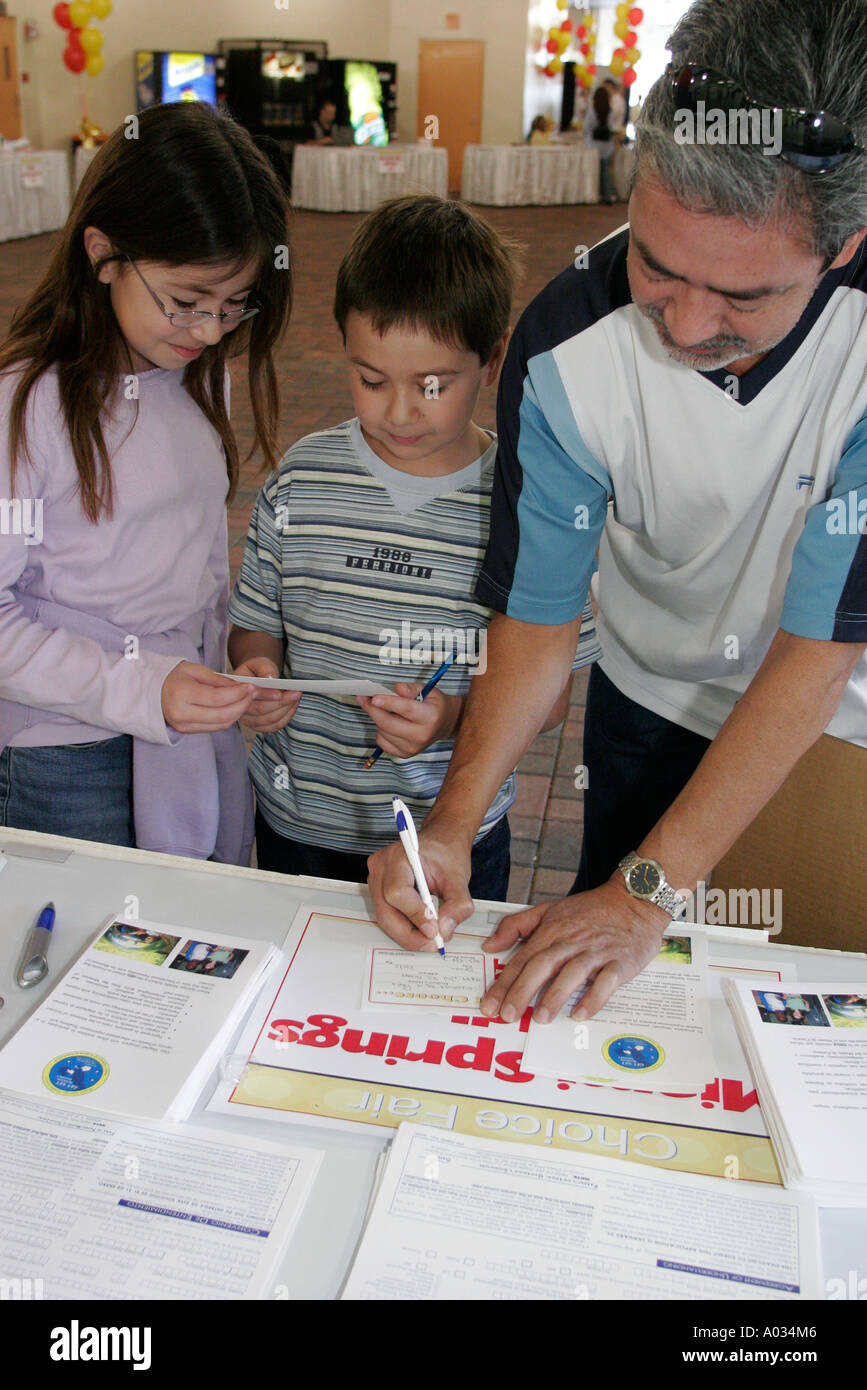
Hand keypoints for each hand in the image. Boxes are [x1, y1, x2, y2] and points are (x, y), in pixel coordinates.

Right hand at [161, 661, 257, 733]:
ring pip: (221, 724)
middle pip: (222, 715)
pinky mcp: (187, 732)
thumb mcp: (194, 670)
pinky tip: (234, 707)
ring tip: (246, 700)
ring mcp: (183, 726)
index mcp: (181, 693)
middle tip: (254, 694)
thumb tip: (240, 686)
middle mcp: (181, 713)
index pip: (217, 698)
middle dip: (243, 705)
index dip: (238, 694)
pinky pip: (214, 727)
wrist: (150, 692)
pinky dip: (228, 718)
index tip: (251, 686)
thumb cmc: (172, 677)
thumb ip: (217, 679)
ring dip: (238, 713)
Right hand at [232, 657, 300, 732]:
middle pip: (261, 711)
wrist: (256, 678)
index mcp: (235, 691)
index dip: (266, 696)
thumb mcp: (259, 663)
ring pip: (269, 720)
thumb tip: (270, 678)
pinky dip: (286, 717)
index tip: (280, 693)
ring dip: (286, 710)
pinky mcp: (258, 726)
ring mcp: (247, 719)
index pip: (250, 697)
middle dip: (282, 703)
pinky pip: (273, 726)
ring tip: (296, 697)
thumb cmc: (257, 670)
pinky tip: (292, 706)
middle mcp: (238, 708)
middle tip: (296, 693)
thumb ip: (264, 669)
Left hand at [357, 682, 461, 759]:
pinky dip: (380, 731)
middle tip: (363, 698)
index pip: (405, 709)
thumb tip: (397, 688)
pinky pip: (382, 742)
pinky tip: (389, 724)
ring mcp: (413, 747)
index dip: (388, 702)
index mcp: (430, 716)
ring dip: (378, 719)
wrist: (444, 723)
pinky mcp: (405, 754)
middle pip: (388, 723)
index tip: (373, 697)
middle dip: (372, 710)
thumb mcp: (427, 690)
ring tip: (384, 710)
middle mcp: (422, 735)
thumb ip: (411, 689)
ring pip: (382, 732)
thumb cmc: (434, 704)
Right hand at [367, 825, 474, 950]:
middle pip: (386, 910)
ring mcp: (375, 878)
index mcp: (399, 856)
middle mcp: (381, 866)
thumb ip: (457, 904)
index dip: (414, 915)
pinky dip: (403, 927)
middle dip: (409, 933)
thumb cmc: (445, 853)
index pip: (397, 892)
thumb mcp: (459, 876)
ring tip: (429, 939)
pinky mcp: (377, 889)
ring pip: (383, 917)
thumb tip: (445, 930)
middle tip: (433, 943)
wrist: (440, 842)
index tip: (433, 931)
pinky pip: (386, 914)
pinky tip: (419, 930)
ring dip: (406, 933)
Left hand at [479, 878, 667, 1022]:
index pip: (522, 958)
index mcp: (552, 930)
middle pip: (542, 966)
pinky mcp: (620, 962)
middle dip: (521, 991)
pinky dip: (594, 997)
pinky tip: (581, 1013)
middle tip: (506, 1015)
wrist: (635, 898)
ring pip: (572, 973)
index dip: (504, 982)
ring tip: (540, 1018)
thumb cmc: (592, 909)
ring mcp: (596, 951)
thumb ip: (517, 925)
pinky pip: (606, 981)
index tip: (489, 1004)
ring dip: (554, 996)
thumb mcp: (550, 909)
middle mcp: (571, 941)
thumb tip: (490, 945)